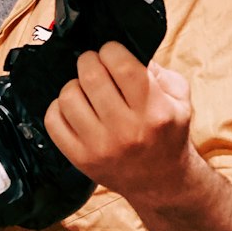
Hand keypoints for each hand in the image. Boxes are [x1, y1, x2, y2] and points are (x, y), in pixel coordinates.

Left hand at [44, 42, 193, 205]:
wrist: (161, 182)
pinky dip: (59, 108)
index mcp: (153, 110)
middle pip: (91, 76)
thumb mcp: (178, 100)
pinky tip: (74, 108)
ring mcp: (99, 146)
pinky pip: (53, 121)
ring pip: (68, 96)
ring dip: (74, 85)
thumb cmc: (167, 133)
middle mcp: (125, 129)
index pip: (122, 65)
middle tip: (93, 64)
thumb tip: (125, 48)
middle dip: (89, 61)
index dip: (111, 50)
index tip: (111, 52)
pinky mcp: (80, 158)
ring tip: (85, 89)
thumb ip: (158, 71)